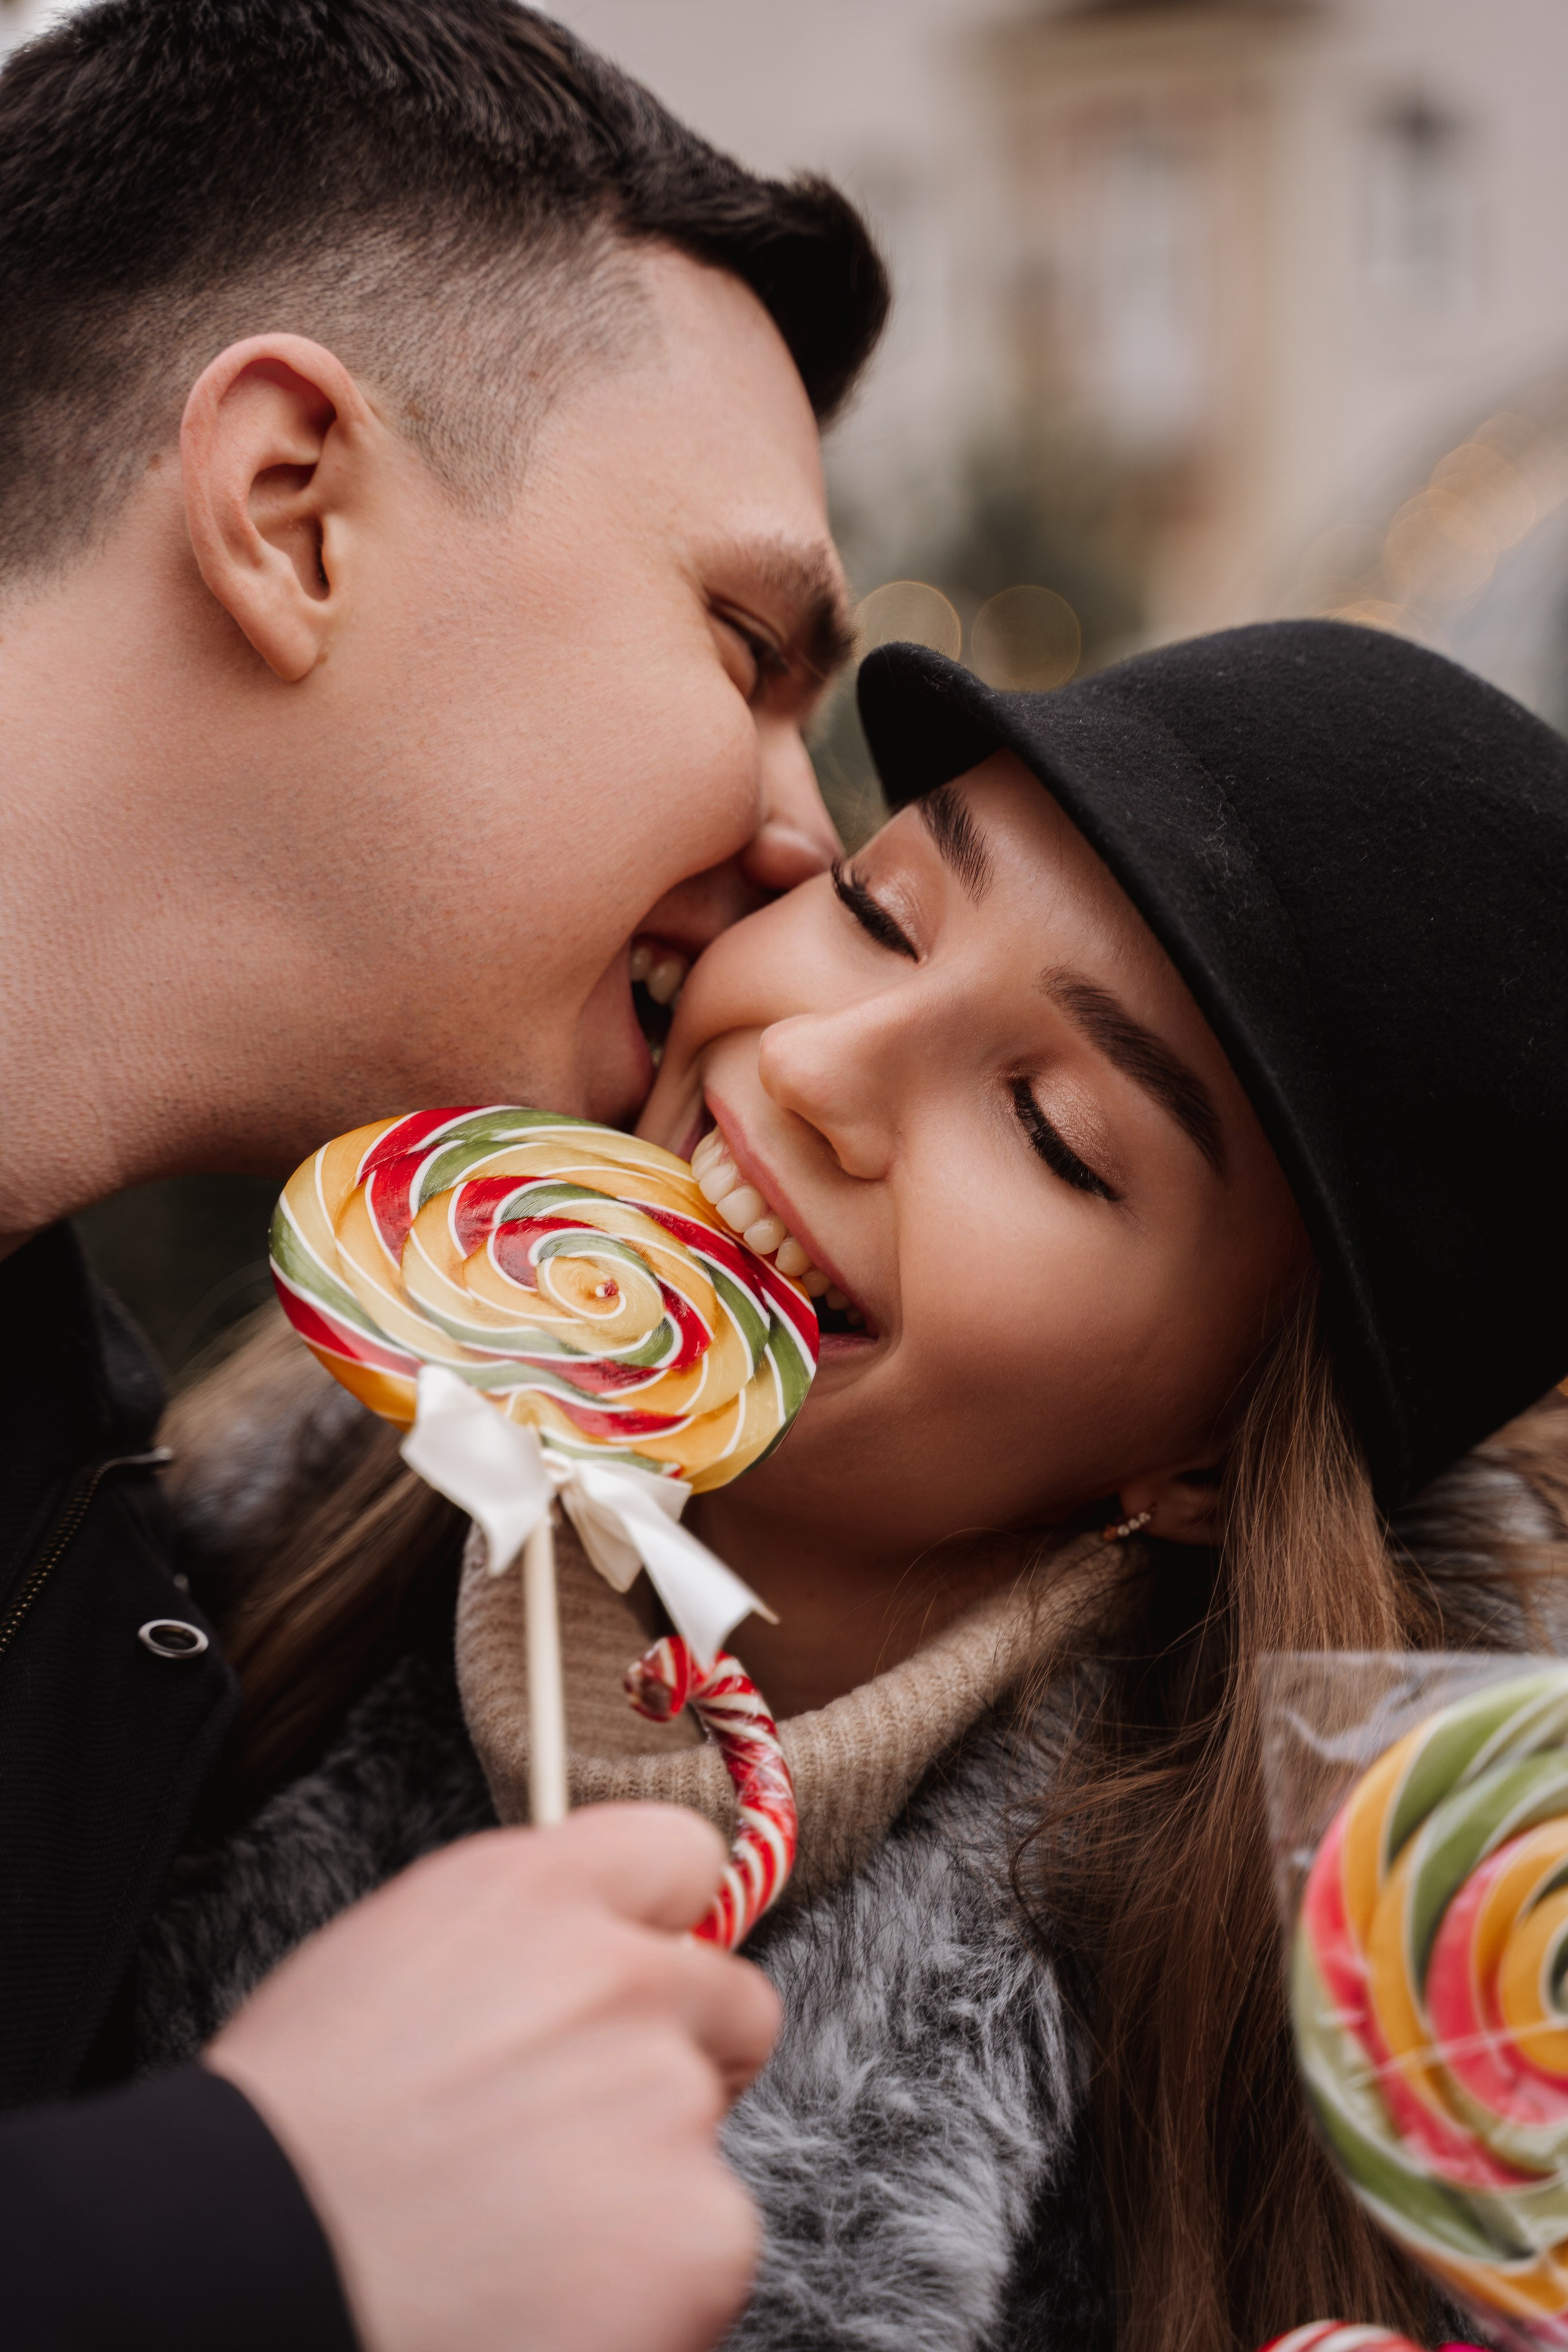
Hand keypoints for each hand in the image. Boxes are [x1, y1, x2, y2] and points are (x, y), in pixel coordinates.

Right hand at [207, 1804, 779, 2351]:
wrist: (255, 2271)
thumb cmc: (295, 2136)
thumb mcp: (393, 1958)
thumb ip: (521, 1938)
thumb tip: (592, 1951)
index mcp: (536, 1892)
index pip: (680, 1857)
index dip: (662, 1929)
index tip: (643, 1976)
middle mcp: (621, 1975)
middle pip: (727, 1998)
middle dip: (676, 2058)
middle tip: (580, 2133)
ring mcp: (667, 2101)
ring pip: (705, 2133)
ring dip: (647, 2179)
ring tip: (523, 2231)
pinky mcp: (700, 2230)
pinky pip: (709, 2247)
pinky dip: (653, 2283)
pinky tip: (550, 2294)